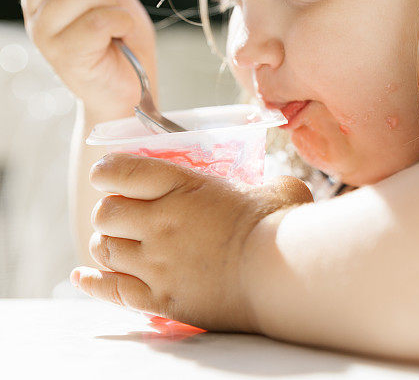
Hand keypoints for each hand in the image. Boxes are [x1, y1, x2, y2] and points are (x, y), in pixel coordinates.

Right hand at [20, 0, 157, 120]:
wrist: (134, 89)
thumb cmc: (123, 43)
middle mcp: (34, 14)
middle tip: (111, 9)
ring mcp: (45, 36)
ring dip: (111, 5)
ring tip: (116, 26)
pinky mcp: (64, 56)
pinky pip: (97, 20)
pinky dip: (120, 22)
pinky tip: (121, 37)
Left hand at [71, 153, 312, 331]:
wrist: (282, 278)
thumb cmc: (282, 229)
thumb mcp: (278, 189)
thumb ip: (267, 184)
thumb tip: (275, 191)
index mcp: (183, 187)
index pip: (121, 171)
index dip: (107, 171)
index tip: (107, 174)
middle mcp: (160, 223)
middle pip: (106, 214)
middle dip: (110, 212)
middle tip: (126, 215)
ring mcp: (156, 264)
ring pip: (105, 251)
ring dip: (108, 245)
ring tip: (120, 244)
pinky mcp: (161, 299)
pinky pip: (110, 291)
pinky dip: (93, 282)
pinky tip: (84, 277)